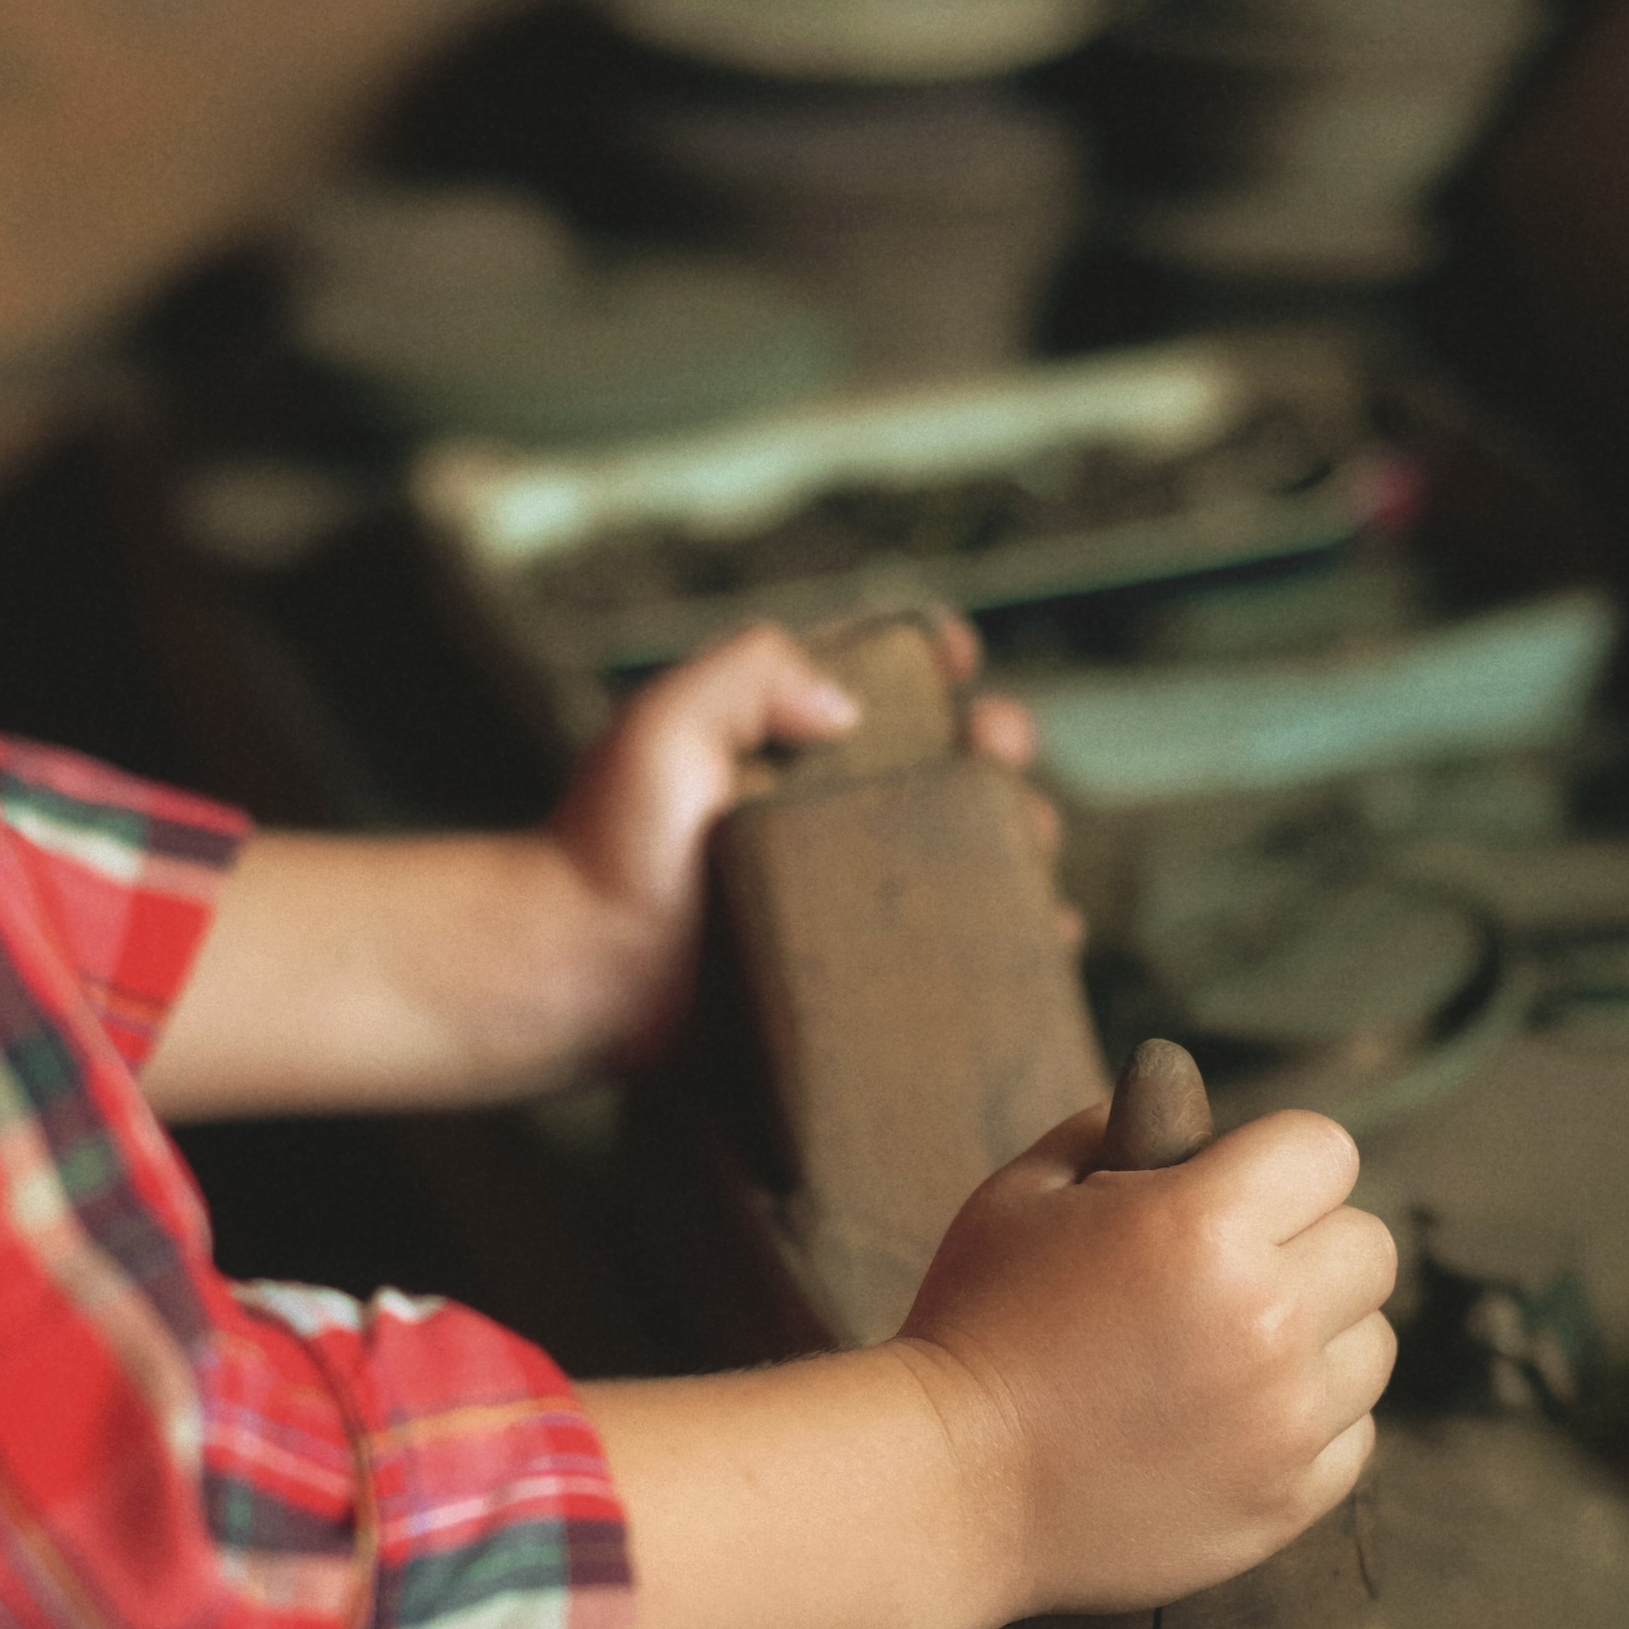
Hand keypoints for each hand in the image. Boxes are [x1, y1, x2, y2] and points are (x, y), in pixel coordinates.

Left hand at [550, 612, 1058, 1067]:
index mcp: (785, 738)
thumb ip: (751, 674)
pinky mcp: (856, 968)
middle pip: (946, 764)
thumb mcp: (666, 723)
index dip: (929, 653)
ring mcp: (845, 892)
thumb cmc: (605, 847)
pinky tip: (1047, 938)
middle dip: (998, 746)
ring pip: (966, 853)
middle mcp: (826, 810)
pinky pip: (951, 947)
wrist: (580, 975)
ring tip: (1029, 847)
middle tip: (994, 756)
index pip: (878, 674)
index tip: (952, 658)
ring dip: (1019, 839)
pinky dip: (1013, 940)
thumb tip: (846, 706)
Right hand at [894, 1099, 1398, 1618]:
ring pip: (1371, 1344)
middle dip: (1306, 1246)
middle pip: (1368, 1246)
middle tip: (1229, 1277)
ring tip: (1225, 1355)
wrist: (948, 1489)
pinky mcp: (1286, 1502)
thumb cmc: (976, 1326)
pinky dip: (1306, 1425)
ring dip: (1317, 1339)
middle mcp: (1266, 1319)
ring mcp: (1284, 1421)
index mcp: (1205, 1225)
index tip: (1235, 1193)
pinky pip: (1352, 1435)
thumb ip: (1117, 1128)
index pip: (1327, 1151)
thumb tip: (1183, 1103)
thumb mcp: (1024, 1192)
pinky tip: (1226, 1422)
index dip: (1277, 1164)